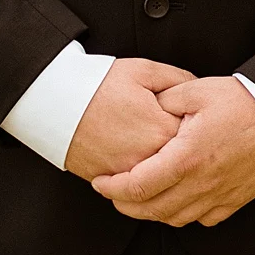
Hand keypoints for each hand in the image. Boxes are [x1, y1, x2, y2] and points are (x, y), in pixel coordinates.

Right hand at [64, 57, 194, 181]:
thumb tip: (199, 92)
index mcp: (161, 130)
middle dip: (183, 146)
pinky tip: (139, 155)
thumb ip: (180, 81)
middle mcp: (148, 158)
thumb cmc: (97, 84)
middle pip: (181, 158)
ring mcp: (129, 173)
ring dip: (164, 163)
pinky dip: (142, 173)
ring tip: (154, 142)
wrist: (56, 101)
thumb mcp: (144, 70)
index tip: (192, 116)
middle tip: (175, 131)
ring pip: (161, 176)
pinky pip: (137, 184)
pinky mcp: (111, 181)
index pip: (197, 135)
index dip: (196, 123)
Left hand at [91, 75, 254, 227]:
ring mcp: (220, 195)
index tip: (100, 182)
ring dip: (151, 212)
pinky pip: (202, 219)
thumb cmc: (244, 102)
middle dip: (125, 205)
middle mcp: (201, 184)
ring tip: (139, 198)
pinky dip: (182, 215)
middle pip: (151, 210)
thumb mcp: (196, 91)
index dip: (112, 188)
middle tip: (112, 193)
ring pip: (175, 219)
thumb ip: (164, 100)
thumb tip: (146, 108)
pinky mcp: (236, 200)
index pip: (138, 185)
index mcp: (186, 157)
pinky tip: (176, 200)